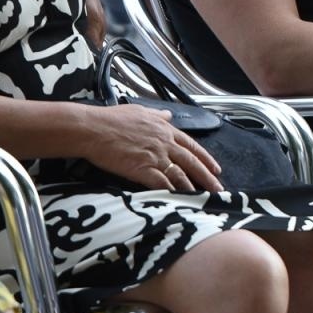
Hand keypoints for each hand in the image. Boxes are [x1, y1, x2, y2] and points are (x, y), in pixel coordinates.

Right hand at [78, 104, 223, 191]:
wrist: (93, 128)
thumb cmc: (111, 119)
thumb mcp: (140, 111)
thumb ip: (157, 115)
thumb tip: (168, 115)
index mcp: (164, 130)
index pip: (192, 145)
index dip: (206, 158)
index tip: (216, 168)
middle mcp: (164, 143)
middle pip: (192, 162)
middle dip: (207, 177)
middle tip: (219, 188)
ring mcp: (155, 157)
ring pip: (181, 175)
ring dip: (194, 188)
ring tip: (204, 198)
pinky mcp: (142, 169)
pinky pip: (162, 184)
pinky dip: (173, 193)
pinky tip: (180, 201)